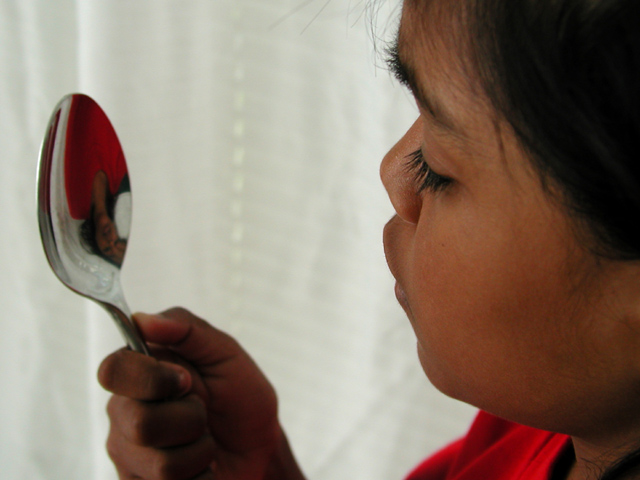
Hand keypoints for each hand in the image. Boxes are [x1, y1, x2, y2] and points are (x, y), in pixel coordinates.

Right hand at [98, 307, 302, 479]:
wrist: (259, 448)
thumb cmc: (239, 396)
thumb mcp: (224, 352)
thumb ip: (185, 328)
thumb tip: (140, 319)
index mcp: (138, 373)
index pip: (113, 371)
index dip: (152, 378)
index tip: (188, 381)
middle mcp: (124, 414)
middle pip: (138, 422)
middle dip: (190, 419)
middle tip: (204, 414)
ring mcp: (129, 456)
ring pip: (160, 464)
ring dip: (200, 452)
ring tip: (206, 443)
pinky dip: (201, 479)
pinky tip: (203, 470)